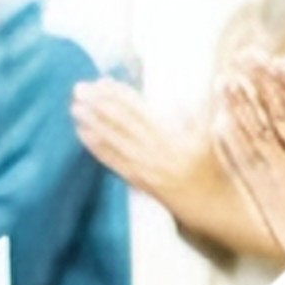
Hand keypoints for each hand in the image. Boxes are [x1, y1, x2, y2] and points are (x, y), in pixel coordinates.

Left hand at [71, 79, 202, 200]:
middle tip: (80, 89)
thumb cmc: (208, 165)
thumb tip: (177, 97)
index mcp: (171, 136)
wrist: (206, 203)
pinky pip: (113, 162)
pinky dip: (96, 147)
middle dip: (99, 104)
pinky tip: (83, 134)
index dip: (119, 94)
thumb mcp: (206, 136)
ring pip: (113, 141)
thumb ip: (193, 113)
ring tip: (75, 107)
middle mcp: (154, 151)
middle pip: (121, 123)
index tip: (103, 81)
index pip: (139, 110)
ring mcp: (143, 167)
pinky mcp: (137, 180)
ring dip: (92, 123)